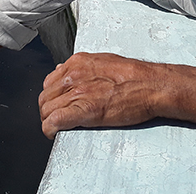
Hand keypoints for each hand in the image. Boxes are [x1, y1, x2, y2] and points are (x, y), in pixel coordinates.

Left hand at [38, 52, 162, 138]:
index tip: (57, 103)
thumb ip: (83, 68)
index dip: (52, 95)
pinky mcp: (82, 111)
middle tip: (56, 118)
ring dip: (49, 120)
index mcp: (77, 63)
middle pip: (45, 96)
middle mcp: (73, 76)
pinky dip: (50, 129)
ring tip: (57, 127)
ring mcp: (76, 93)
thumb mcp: (104, 61)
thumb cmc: (135, 75)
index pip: (50, 81)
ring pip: (46, 110)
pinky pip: (54, 121)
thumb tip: (68, 72)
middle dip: (48, 109)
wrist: (150, 85)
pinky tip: (54, 133)